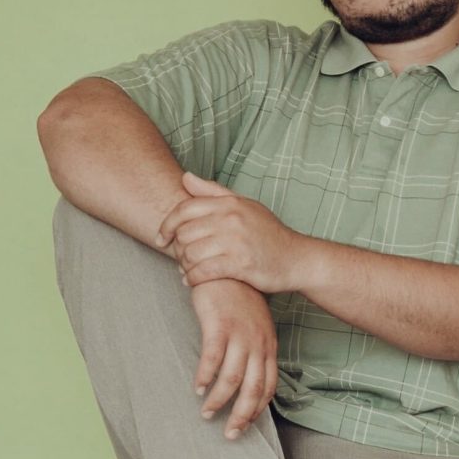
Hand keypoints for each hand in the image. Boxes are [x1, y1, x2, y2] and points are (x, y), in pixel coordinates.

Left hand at [156, 171, 307, 293]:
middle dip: (178, 249)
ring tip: (188, 270)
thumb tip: (185, 177)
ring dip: (185, 266)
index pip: (185, 209)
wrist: (296, 259)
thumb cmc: (268, 233)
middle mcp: (232, 219)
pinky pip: (204, 272)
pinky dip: (193, 279)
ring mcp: (236, 242)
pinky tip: (192, 281)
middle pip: (185, 233)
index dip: (167, 224)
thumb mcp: (244, 206)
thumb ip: (213, 192)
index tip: (162, 238)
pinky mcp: (241, 265)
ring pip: (191, 254)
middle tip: (181, 258)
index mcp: (230, 203)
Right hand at [187, 277, 278, 439]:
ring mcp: (239, 335)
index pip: (268, 386)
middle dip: (241, 416)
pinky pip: (212, 359)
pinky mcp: (218, 326)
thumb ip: (254, 350)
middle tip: (230, 435)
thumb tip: (248, 379)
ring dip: (218, 401)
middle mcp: (257, 344)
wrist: (226, 269)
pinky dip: (205, 378)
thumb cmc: (239, 299)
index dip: (257, 409)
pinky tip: (197, 388)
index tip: (246, 424)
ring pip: (232, 379)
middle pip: (252, 390)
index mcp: (268, 346)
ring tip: (206, 413)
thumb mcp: (256, 326)